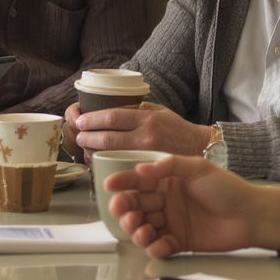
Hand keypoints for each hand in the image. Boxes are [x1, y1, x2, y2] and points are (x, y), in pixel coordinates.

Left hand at [72, 102, 212, 156]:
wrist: (201, 148)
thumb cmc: (176, 128)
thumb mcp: (158, 111)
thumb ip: (135, 110)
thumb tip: (107, 109)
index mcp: (147, 118)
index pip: (112, 117)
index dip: (92, 119)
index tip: (80, 120)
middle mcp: (147, 136)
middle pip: (107, 138)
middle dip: (86, 137)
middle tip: (78, 135)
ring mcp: (148, 155)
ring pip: (111, 155)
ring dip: (92, 152)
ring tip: (84, 147)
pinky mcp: (149, 170)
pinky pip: (121, 167)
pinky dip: (105, 164)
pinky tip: (98, 161)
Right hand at [104, 155, 279, 257]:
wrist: (252, 215)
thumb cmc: (227, 187)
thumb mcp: (198, 168)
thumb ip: (169, 166)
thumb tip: (141, 169)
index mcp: (166, 180)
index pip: (138, 180)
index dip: (122, 182)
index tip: (110, 185)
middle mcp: (165, 200)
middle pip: (136, 205)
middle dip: (125, 209)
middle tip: (125, 212)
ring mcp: (171, 222)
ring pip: (143, 227)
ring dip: (136, 230)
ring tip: (142, 231)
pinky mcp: (180, 242)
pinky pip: (160, 245)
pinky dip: (155, 247)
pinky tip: (158, 244)